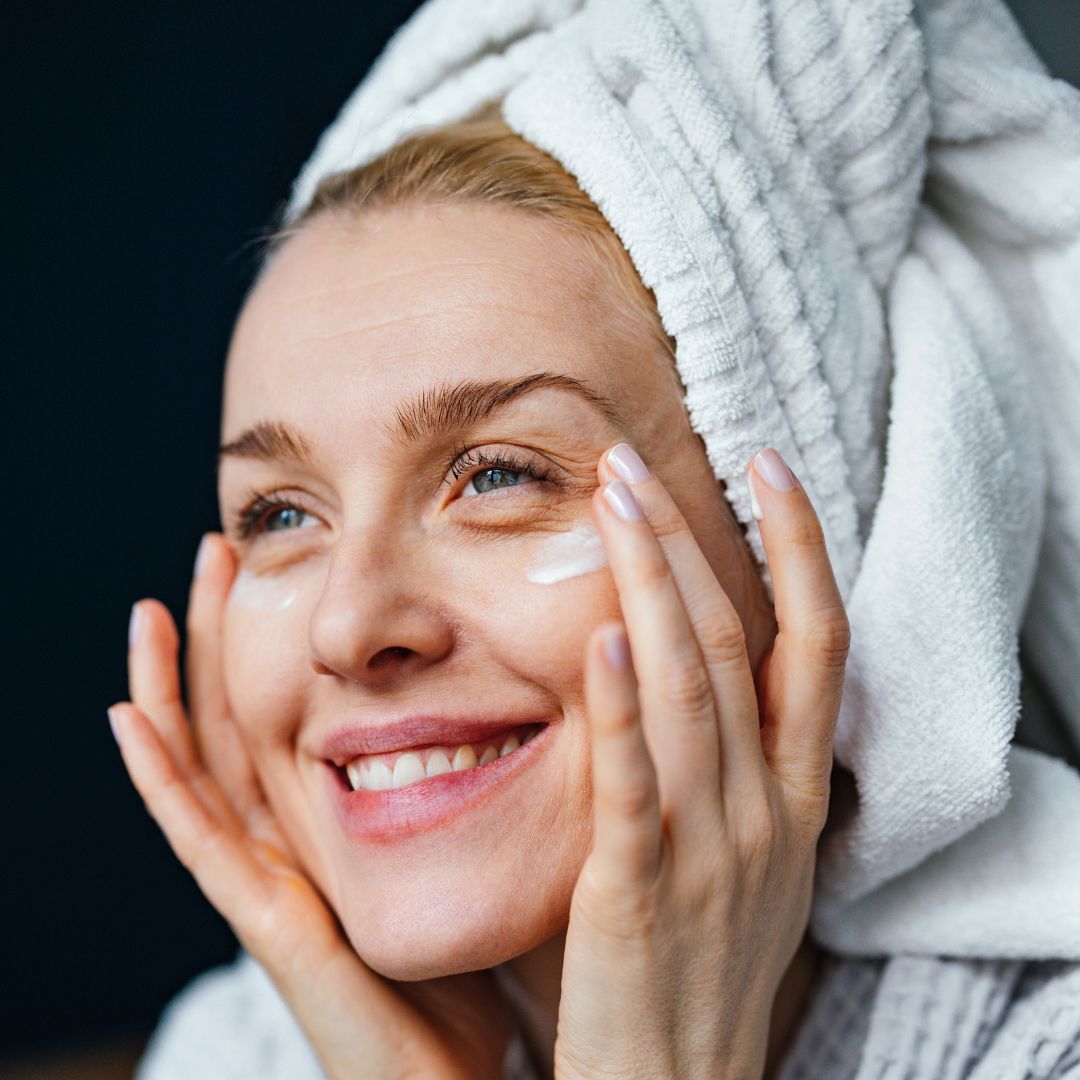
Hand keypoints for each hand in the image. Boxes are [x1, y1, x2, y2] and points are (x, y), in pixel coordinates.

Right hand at [109, 534, 516, 1079]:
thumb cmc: (473, 967)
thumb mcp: (470, 852)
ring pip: (203, 768)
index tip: (274, 562)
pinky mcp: (271, 924)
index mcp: (338, 823)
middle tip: (211, 555)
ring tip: (150, 612)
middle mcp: (294, 843)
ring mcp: (272, 882)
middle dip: (217, 641)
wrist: (462, 1079)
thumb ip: (472, 784)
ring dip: (171, 688)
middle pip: (239, 723)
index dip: (276, 640)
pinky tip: (131, 721)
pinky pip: (201, 840)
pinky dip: (160, 779)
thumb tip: (511, 701)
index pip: (293, 713)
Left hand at [553, 445, 848, 1079]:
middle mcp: (763, 807)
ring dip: (653, 586)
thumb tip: (697, 662)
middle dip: (688, 541)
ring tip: (612, 503)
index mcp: (793, 794)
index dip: (803, 548)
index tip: (770, 466)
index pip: (818, 644)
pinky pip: (634, 785)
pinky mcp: (637, 890)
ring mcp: (707, 847)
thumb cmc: (708, 961)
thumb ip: (738, 762)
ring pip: (692, 689)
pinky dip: (620, 708)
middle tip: (634, 464)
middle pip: (740, 642)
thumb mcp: (752, 855)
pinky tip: (603, 638)